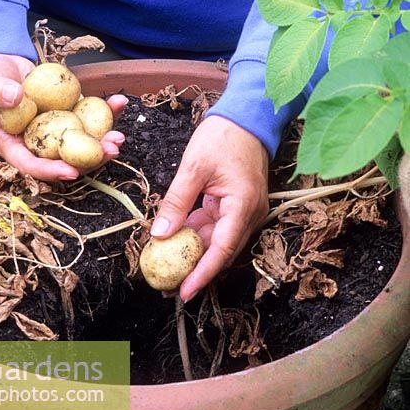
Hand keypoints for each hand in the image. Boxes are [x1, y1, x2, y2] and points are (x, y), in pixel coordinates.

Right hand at [0, 52, 126, 180]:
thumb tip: (16, 97)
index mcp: (12, 144)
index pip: (31, 164)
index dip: (51, 171)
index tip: (72, 171)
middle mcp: (36, 141)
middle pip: (63, 158)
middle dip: (89, 159)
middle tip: (110, 152)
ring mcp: (54, 128)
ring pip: (80, 141)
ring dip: (102, 141)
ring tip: (120, 137)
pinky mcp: (67, 112)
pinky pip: (88, 115)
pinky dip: (105, 111)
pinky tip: (119, 102)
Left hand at [151, 115, 268, 301]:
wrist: (248, 117)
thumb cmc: (223, 136)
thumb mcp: (193, 168)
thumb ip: (176, 202)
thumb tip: (159, 234)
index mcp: (243, 206)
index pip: (222, 250)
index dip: (202, 275)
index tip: (184, 292)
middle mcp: (250, 214)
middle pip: (221, 252)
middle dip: (196, 272)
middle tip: (168, 288)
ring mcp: (246, 211)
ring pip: (218, 241)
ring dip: (194, 255)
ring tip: (167, 270)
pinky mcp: (238, 206)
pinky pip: (217, 227)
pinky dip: (197, 236)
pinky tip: (176, 243)